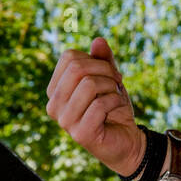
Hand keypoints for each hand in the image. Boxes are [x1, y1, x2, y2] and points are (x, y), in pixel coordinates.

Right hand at [46, 36, 143, 177]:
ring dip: (111, 87)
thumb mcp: (109, 78)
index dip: (94, 59)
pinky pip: (100, 105)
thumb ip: (103, 59)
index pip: (69, 57)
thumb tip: (98, 40)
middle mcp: (53, 105)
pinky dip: (115, 102)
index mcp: (55, 90)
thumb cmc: (113, 107)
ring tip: (115, 96)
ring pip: (89, 84)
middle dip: (105, 70)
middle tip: (116, 82)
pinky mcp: (79, 134)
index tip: (109, 72)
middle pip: (76, 68)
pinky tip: (116, 110)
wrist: (127, 140)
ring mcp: (64, 121)